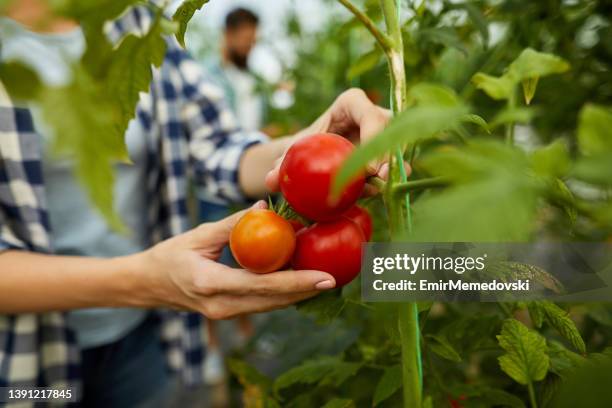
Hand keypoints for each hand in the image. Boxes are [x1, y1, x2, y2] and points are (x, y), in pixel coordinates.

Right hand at [133, 201, 335, 318]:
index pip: (264, 285)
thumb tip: (266, 208)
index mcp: (212, 283)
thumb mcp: (199, 235)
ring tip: (327, 276)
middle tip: (338, 275)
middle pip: (275, 301)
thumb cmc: (170, 255)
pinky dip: (284, 293)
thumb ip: (234, 224)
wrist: (149, 285)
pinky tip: (301, 279)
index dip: (298, 283)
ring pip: (272, 305)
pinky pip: (263, 304)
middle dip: (308, 290)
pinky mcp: (230, 312)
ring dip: (299, 293)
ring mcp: (226, 314)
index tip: (326, 278)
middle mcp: (222, 306)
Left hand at [265, 88, 407, 194]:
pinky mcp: (390, 151)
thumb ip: (282, 163)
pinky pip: (397, 163)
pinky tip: (377, 192)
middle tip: (379, 179)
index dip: (373, 137)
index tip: (367, 168)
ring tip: (381, 187)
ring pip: (398, 147)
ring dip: (394, 168)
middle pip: (390, 131)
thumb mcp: (294, 150)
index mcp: (352, 102)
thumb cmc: (305, 144)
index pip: (370, 115)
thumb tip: (270, 181)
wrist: (314, 153)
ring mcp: (386, 132)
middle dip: (388, 155)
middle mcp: (375, 113)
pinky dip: (390, 178)